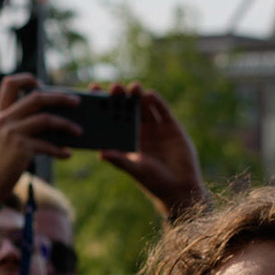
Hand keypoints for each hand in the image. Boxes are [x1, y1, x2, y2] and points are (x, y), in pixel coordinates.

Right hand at [0, 73, 79, 203]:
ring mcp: (12, 133)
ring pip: (46, 119)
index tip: (41, 84)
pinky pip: (47, 145)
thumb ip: (15, 124)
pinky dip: (60, 150)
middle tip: (75, 101)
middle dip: (59, 97)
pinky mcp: (21, 149)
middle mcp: (5, 120)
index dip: (26, 78)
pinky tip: (67, 154)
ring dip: (66, 124)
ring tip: (78, 131)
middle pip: (36, 98)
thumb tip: (47, 119)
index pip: (9, 84)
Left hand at [98, 83, 206, 217]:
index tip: (94, 93)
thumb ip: (120, 160)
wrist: (179, 187)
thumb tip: (101, 154)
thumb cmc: (153, 181)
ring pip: (144, 106)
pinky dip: (156, 102)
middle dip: (121, 97)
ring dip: (138, 96)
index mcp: (125, 140)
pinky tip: (150, 95)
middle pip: (127, 109)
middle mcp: (138, 131)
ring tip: (133, 88)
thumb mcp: (135, 170)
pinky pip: (162, 110)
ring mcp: (155, 127)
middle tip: (115, 87)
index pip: (111, 119)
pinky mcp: (171, 126)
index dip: (103, 106)